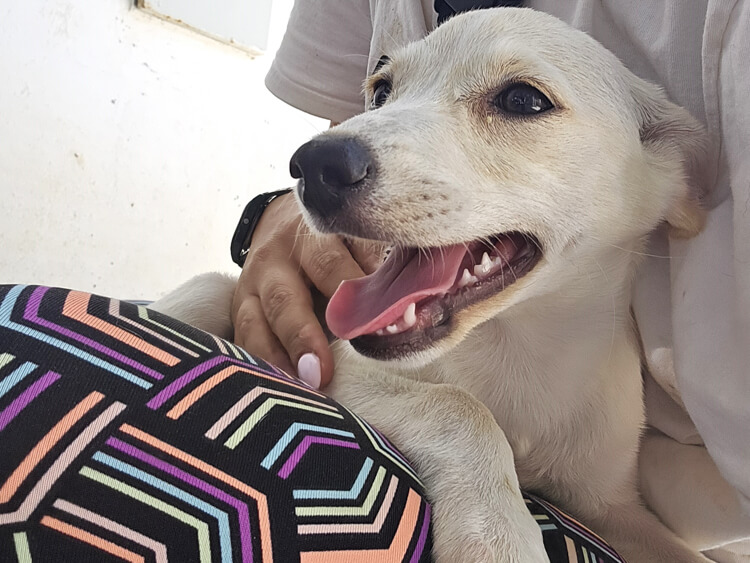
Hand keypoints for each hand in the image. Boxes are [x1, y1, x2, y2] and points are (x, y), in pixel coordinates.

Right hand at [231, 192, 381, 387]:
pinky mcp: (238, 310)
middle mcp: (274, 260)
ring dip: (275, 360)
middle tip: (320, 373)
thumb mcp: (356, 238)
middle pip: (284, 300)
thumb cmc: (335, 240)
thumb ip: (378, 267)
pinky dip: (256, 366)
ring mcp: (250, 287)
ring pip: (253, 324)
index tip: (374, 329)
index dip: (352, 298)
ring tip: (295, 391)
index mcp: (310, 236)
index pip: (330, 266)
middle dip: (302, 338)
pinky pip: (241, 340)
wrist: (281, 223)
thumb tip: (404, 311)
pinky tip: (273, 391)